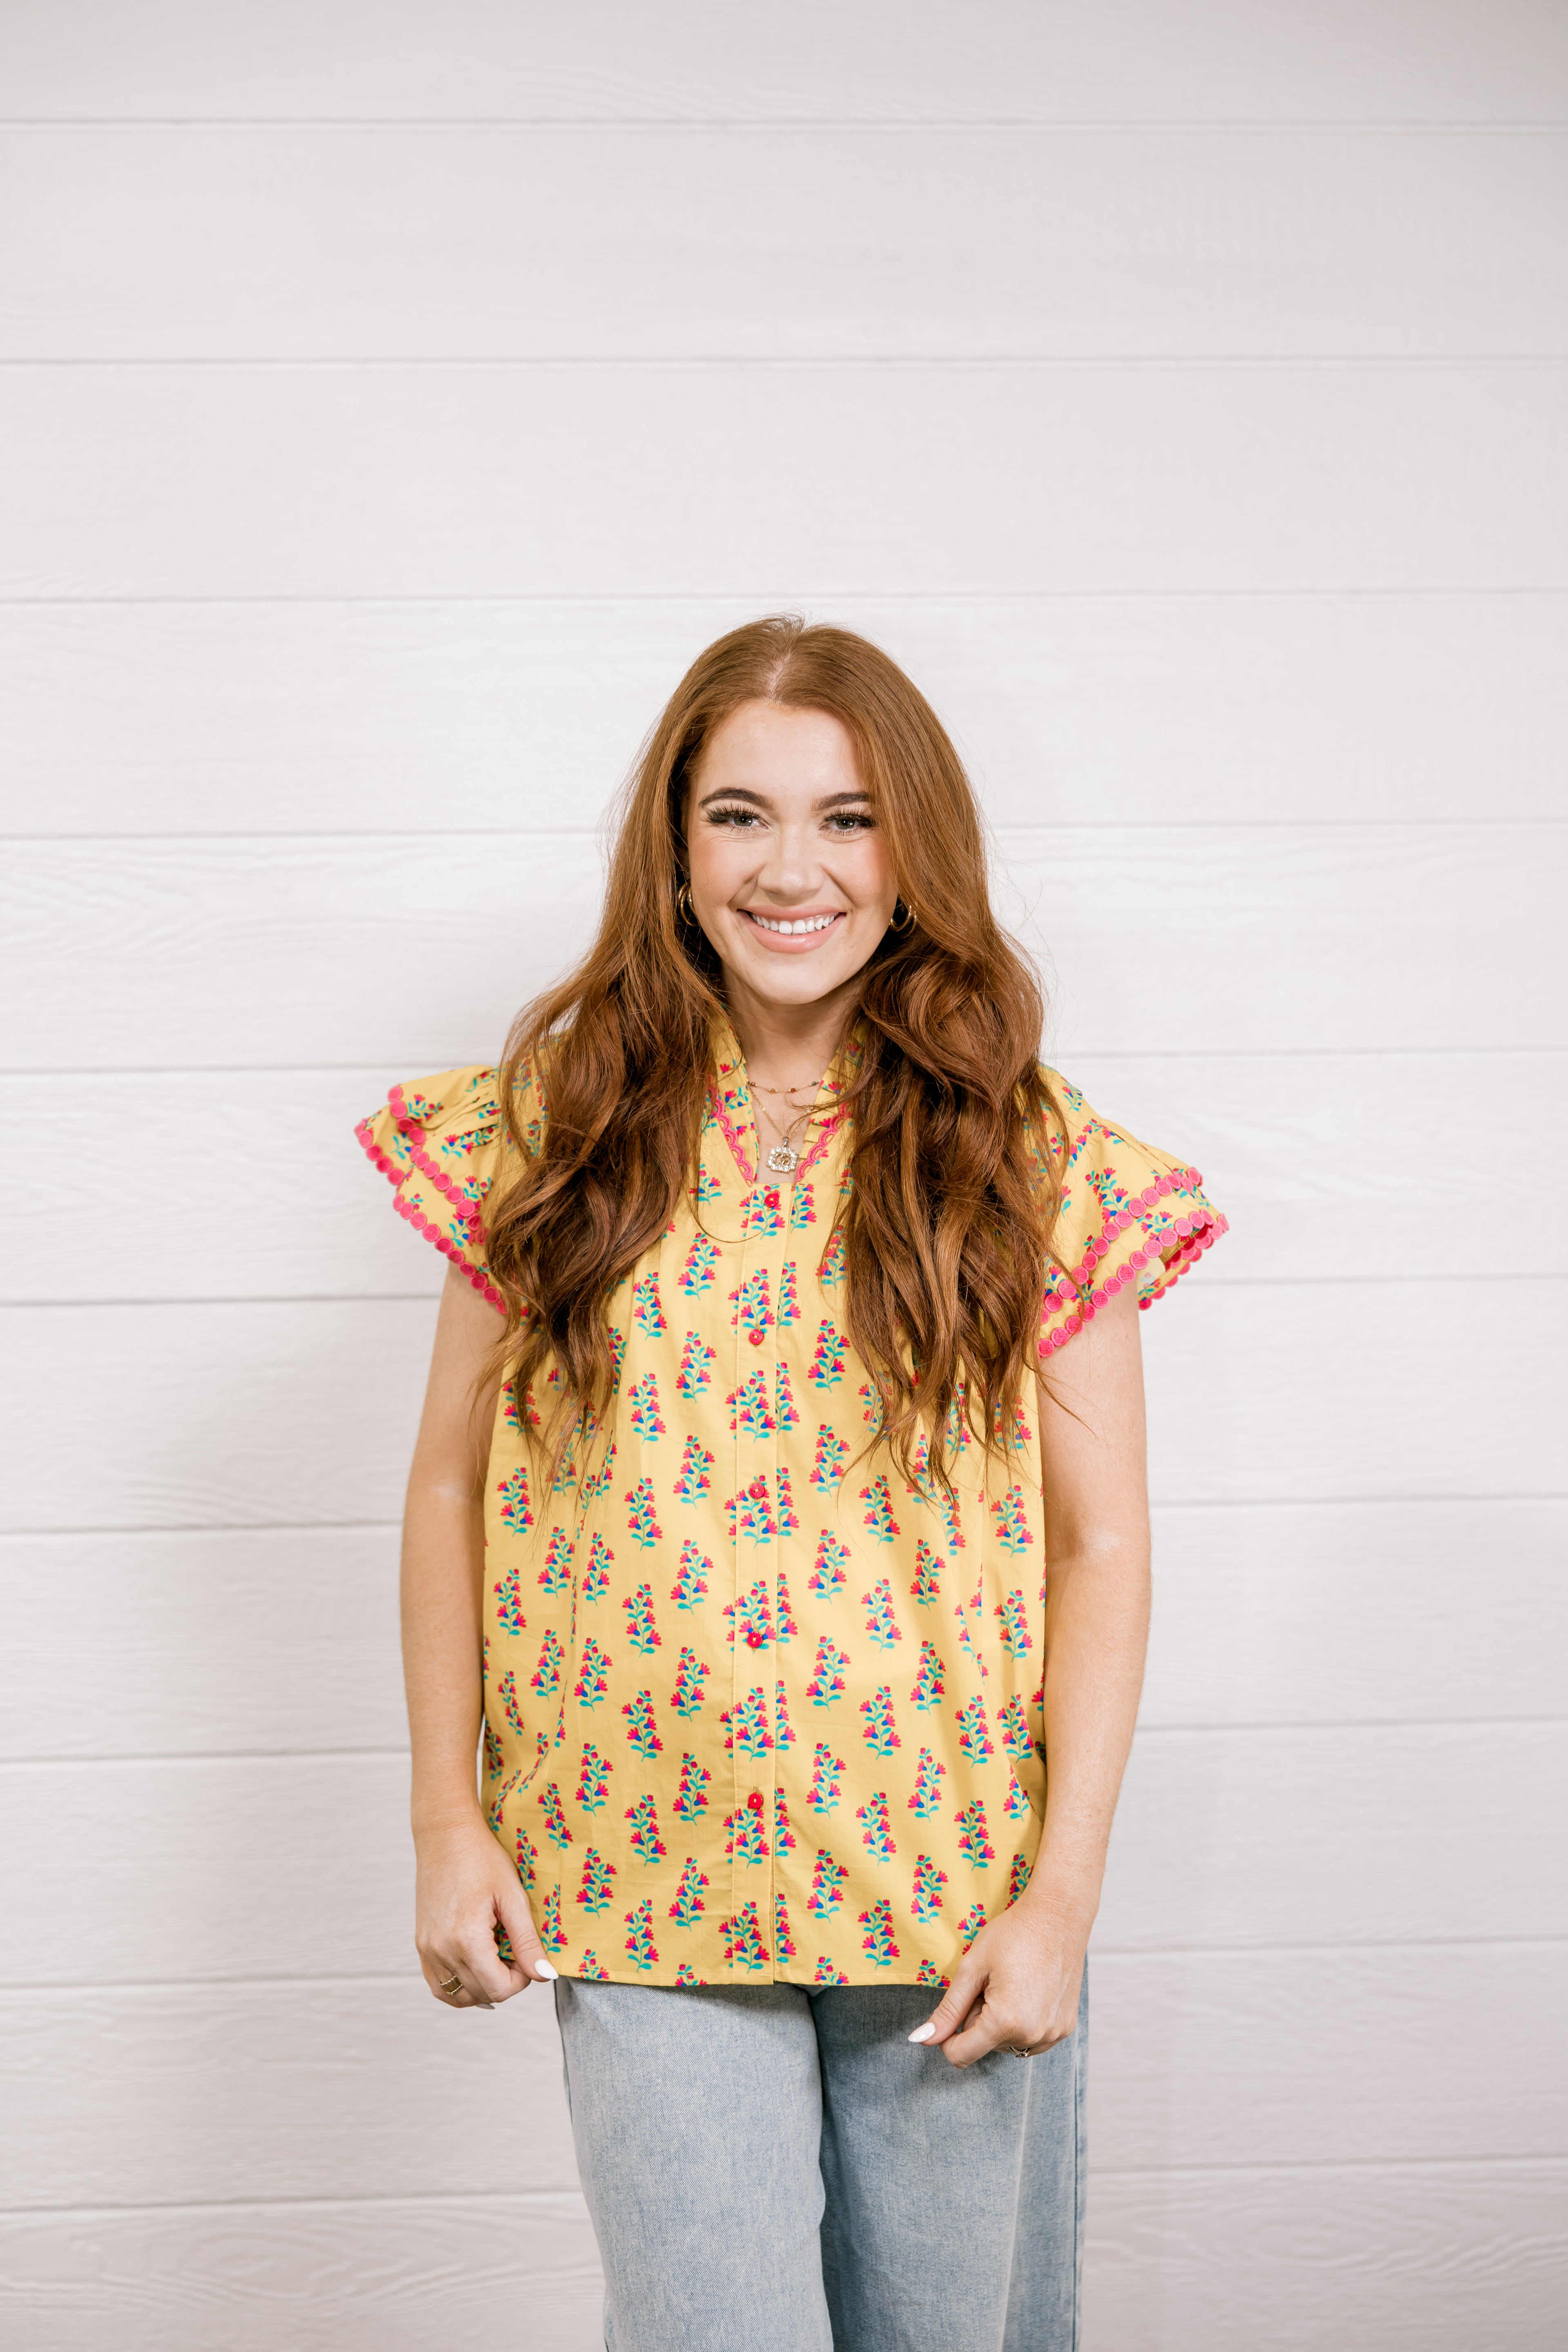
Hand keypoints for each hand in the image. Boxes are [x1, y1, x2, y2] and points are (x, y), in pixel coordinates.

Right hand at [413, 1811, 555, 2008]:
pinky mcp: (421, 1945)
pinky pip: (438, 1985)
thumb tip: (545, 1975)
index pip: (499, 1989)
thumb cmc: (482, 1858)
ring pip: (458, 1996)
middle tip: (513, 1950)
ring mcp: (427, 1950)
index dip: (521, 1980)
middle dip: (504, 1981)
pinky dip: (459, 1986)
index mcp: (467, 1939)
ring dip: (482, 1987)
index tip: (526, 1955)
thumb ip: (527, 1942)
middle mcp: (441, 1950)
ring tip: (495, 1956)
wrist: (446, 1836)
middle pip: (480, 1994)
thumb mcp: (512, 1897)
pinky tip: (475, 1967)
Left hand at [911, 1880, 1090, 2067]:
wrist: (1058, 1915)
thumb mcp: (972, 1968)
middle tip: (991, 1982)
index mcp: (1005, 2021)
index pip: (961, 2055)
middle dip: (979, 2018)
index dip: (947, 2037)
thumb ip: (948, 2009)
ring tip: (1011, 1984)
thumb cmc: (1012, 1935)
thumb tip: (922, 2039)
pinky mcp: (1065, 2028)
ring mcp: (1052, 2034)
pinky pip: (1031, 2039)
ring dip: (1001, 2022)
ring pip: (1007, 2043)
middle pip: (984, 2044)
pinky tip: (1028, 1991)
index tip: (954, 2009)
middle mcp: (1032, 2036)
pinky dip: (1023, 2022)